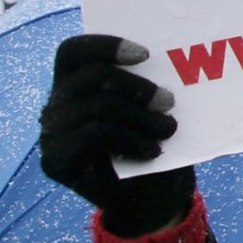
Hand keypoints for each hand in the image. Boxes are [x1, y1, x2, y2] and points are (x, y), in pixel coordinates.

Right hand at [40, 34, 194, 236]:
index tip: (146, 55)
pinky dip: (132, 140)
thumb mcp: (153, 106)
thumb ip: (155, 80)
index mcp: (73, 83)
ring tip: (168, 128)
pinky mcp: (54, 161)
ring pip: (98, 106)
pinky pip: (96, 135)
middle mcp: (55, 104)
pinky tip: (152, 150)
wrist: (146, 197)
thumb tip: (193, 59)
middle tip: (169, 101)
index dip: (106, 45)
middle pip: (91, 76)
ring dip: (142, 117)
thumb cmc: (152, 139)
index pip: (73, 50)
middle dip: (137, 86)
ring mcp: (50, 133)